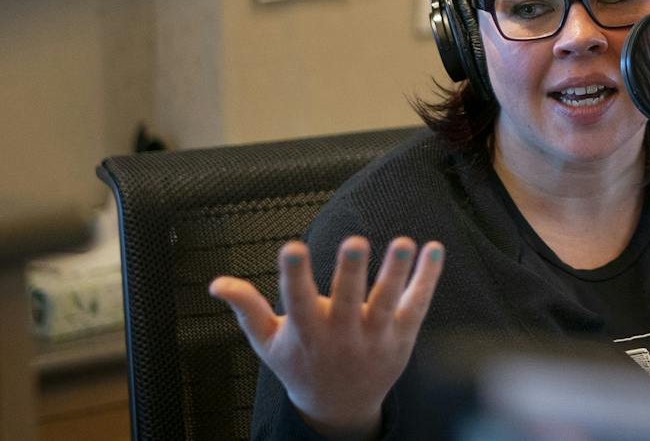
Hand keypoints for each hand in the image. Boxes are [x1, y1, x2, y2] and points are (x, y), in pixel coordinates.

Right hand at [209, 235, 444, 439]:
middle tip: (354, 242)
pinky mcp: (401, 337)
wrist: (340, 409)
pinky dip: (427, 279)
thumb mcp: (269, 342)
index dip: (293, 276)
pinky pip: (416, 305)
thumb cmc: (301, 365)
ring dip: (396, 272)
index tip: (291, 247)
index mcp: (306, 333)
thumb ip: (247, 308)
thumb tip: (216, 283)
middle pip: (347, 301)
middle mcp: (341, 335)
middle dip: (351, 273)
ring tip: (403, 242)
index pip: (297, 302)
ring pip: (387, 302)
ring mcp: (374, 337)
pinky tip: (434, 249)